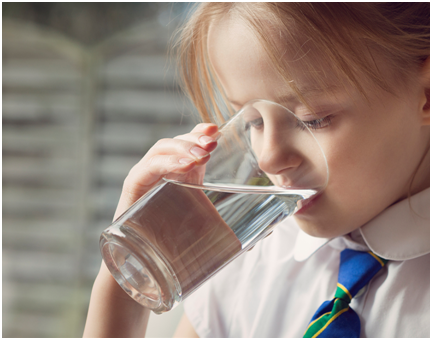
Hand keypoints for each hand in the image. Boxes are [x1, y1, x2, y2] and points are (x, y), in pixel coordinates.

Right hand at [83, 123, 219, 336]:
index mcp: (182, 175)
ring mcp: (146, 177)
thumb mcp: (208, 227)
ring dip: (182, 148)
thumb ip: (235, 226)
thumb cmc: (176, 245)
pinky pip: (146, 168)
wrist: (146, 266)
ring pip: (161, 149)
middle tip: (213, 142)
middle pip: (177, 142)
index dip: (202, 133)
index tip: (217, 130)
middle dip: (195, 139)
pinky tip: (184, 167)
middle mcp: (163, 172)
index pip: (191, 144)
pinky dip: (165, 163)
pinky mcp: (133, 189)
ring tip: (202, 155)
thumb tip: (269, 230)